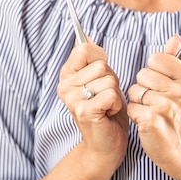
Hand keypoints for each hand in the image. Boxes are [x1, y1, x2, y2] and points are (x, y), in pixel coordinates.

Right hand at [57, 39, 127, 169]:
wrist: (106, 144)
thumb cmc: (107, 109)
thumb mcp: (100, 79)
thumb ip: (92, 58)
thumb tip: (85, 35)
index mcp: (67, 75)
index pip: (84, 49)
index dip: (100, 59)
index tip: (100, 74)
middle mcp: (64, 86)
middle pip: (101, 65)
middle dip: (111, 80)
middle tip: (104, 96)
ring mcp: (72, 99)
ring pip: (108, 79)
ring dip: (115, 94)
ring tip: (107, 106)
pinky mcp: (83, 111)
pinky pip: (111, 94)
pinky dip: (116, 104)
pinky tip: (108, 114)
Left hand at [127, 35, 180, 178]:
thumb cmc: (178, 116)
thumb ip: (174, 60)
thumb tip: (174, 38)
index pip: (155, 59)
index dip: (153, 73)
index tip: (162, 87)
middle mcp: (180, 90)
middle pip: (142, 74)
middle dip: (143, 88)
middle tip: (156, 103)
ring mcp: (166, 105)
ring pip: (134, 91)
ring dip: (138, 103)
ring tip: (152, 113)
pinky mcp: (152, 120)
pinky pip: (131, 108)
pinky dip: (135, 116)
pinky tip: (147, 123)